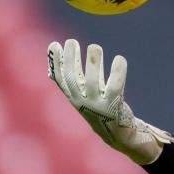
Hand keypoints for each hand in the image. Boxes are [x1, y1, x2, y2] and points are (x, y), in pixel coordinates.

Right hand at [47, 39, 173, 164]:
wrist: (117, 132)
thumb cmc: (101, 105)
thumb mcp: (86, 90)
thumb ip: (76, 74)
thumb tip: (59, 55)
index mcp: (74, 97)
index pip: (60, 78)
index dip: (55, 62)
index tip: (54, 44)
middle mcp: (82, 102)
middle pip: (72, 79)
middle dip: (70, 59)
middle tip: (72, 41)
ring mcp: (97, 105)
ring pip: (92, 82)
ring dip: (93, 63)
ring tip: (94, 46)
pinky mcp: (113, 106)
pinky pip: (114, 87)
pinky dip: (117, 72)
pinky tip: (119, 59)